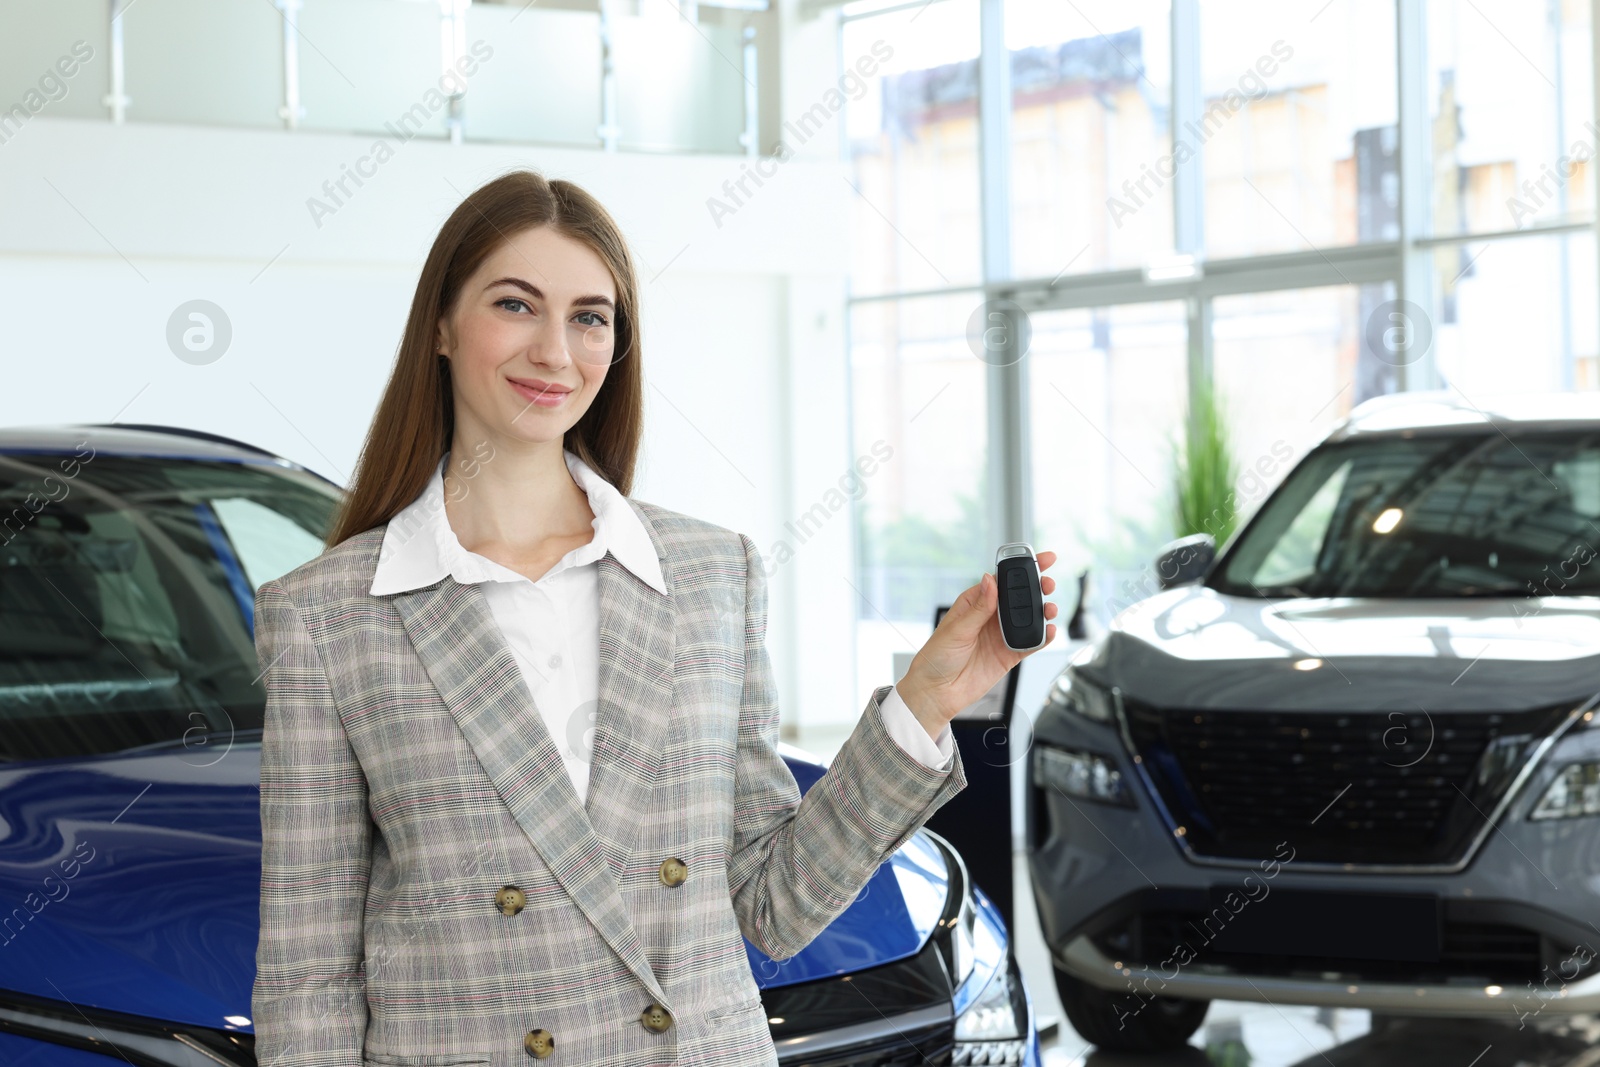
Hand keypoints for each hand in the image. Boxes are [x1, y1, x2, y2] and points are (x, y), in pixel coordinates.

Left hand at [897, 551, 1058, 738]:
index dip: (1021, 569)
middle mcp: (990, 618)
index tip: (1039, 559)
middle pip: (1020, 597)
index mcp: (975, 604)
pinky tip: (1049, 631)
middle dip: (1037, 587)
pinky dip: (1043, 637)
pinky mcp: (1009, 655)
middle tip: (1048, 583)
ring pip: (1029, 618)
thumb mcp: (956, 629)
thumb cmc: (937, 657)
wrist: (937, 692)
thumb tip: (990, 580)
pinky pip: (1031, 643)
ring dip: (1043, 611)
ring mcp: (1001, 636)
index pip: (1002, 581)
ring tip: (1050, 608)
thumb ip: (979, 608)